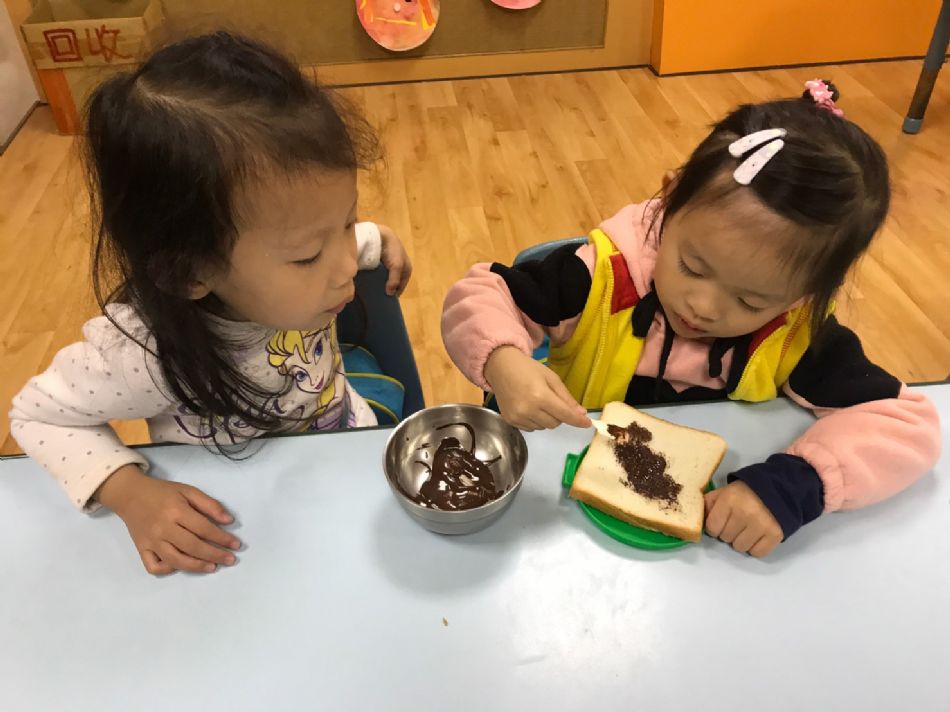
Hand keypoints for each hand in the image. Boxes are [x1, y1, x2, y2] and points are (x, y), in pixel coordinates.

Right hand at [95, 464, 241, 575]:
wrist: (130, 494)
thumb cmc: (162, 492)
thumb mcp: (188, 490)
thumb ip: (209, 504)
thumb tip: (229, 520)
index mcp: (176, 511)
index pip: (204, 528)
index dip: (222, 538)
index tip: (236, 544)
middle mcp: (163, 528)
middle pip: (192, 547)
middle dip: (215, 555)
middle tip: (230, 560)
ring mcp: (151, 541)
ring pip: (175, 560)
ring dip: (196, 566)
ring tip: (213, 567)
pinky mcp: (141, 549)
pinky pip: (153, 566)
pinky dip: (168, 570)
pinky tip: (181, 565)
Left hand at [378, 224, 411, 296]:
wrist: (381, 235)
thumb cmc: (392, 250)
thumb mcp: (396, 266)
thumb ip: (394, 280)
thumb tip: (390, 294)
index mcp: (407, 269)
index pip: (402, 286)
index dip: (395, 293)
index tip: (386, 301)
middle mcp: (399, 267)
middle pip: (394, 282)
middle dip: (388, 288)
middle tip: (379, 296)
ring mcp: (390, 264)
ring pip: (386, 278)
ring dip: (381, 283)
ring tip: (373, 290)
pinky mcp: (381, 261)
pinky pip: (379, 273)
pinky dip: (376, 277)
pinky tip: (370, 281)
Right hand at [484, 346, 590, 430]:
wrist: (500, 367)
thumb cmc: (528, 369)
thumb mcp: (551, 378)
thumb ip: (566, 397)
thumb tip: (581, 413)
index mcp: (540, 396)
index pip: (565, 414)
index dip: (578, 420)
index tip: (588, 423)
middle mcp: (528, 409)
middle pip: (555, 423)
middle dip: (560, 415)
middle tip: (554, 401)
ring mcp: (517, 417)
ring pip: (544, 427)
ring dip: (547, 419)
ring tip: (539, 403)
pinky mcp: (510, 421)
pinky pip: (531, 428)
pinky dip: (535, 421)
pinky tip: (529, 407)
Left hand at [704, 480, 782, 557]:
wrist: (776, 490)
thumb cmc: (744, 493)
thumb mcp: (722, 493)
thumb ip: (707, 505)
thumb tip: (698, 521)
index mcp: (729, 500)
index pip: (712, 527)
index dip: (714, 527)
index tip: (721, 522)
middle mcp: (745, 512)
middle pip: (725, 538)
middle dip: (727, 532)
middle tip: (736, 522)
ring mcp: (761, 524)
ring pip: (740, 547)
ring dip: (741, 540)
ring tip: (746, 528)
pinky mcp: (775, 534)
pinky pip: (757, 552)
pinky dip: (755, 547)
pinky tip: (757, 535)